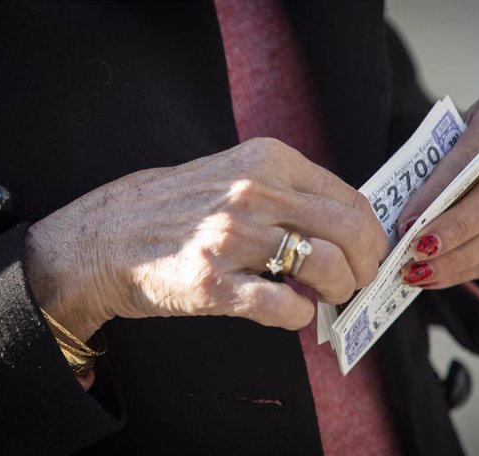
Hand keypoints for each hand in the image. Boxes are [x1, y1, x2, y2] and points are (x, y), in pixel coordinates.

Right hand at [25, 138, 388, 339]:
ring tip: (323, 298)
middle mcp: (255, 192)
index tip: (369, 254)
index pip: (350, 198)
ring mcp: (233, 237)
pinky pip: (284, 306)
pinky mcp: (213, 283)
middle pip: (350, 232)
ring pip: (326, 267)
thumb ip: (289, 193)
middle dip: (366, 265)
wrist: (107, 237)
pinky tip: (291, 312)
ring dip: (338, 291)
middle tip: (358, 282)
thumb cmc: (177, 208)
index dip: (371, 234)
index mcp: (268, 160)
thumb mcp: (236, 174)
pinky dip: (300, 315)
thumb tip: (343, 228)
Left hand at [396, 88, 478, 302]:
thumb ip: (430, 169)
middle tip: (415, 252)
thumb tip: (405, 220)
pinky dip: (473, 269)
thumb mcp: (446, 141)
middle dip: (453, 230)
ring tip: (420, 272)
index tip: (406, 221)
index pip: (477, 153)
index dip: (440, 190)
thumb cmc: (463, 148)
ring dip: (459, 258)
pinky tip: (440, 275)